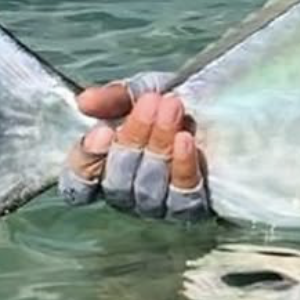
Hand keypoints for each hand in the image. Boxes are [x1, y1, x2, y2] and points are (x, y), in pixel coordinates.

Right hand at [57, 72, 210, 220]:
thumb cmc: (170, 104)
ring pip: (147, 190)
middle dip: (133, 138)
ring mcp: (157, 206)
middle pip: (116, 183)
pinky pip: (182, 196)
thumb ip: (111, 98)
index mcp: (103, 172)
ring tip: (172, 109)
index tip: (102, 132)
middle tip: (152, 102)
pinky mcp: (190, 208)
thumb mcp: (139, 92)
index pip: (77, 187)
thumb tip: (84, 101)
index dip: (84, 164)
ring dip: (159, 146)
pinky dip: (182, 166)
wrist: (222, 107)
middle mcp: (126, 195)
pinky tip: (186, 139)